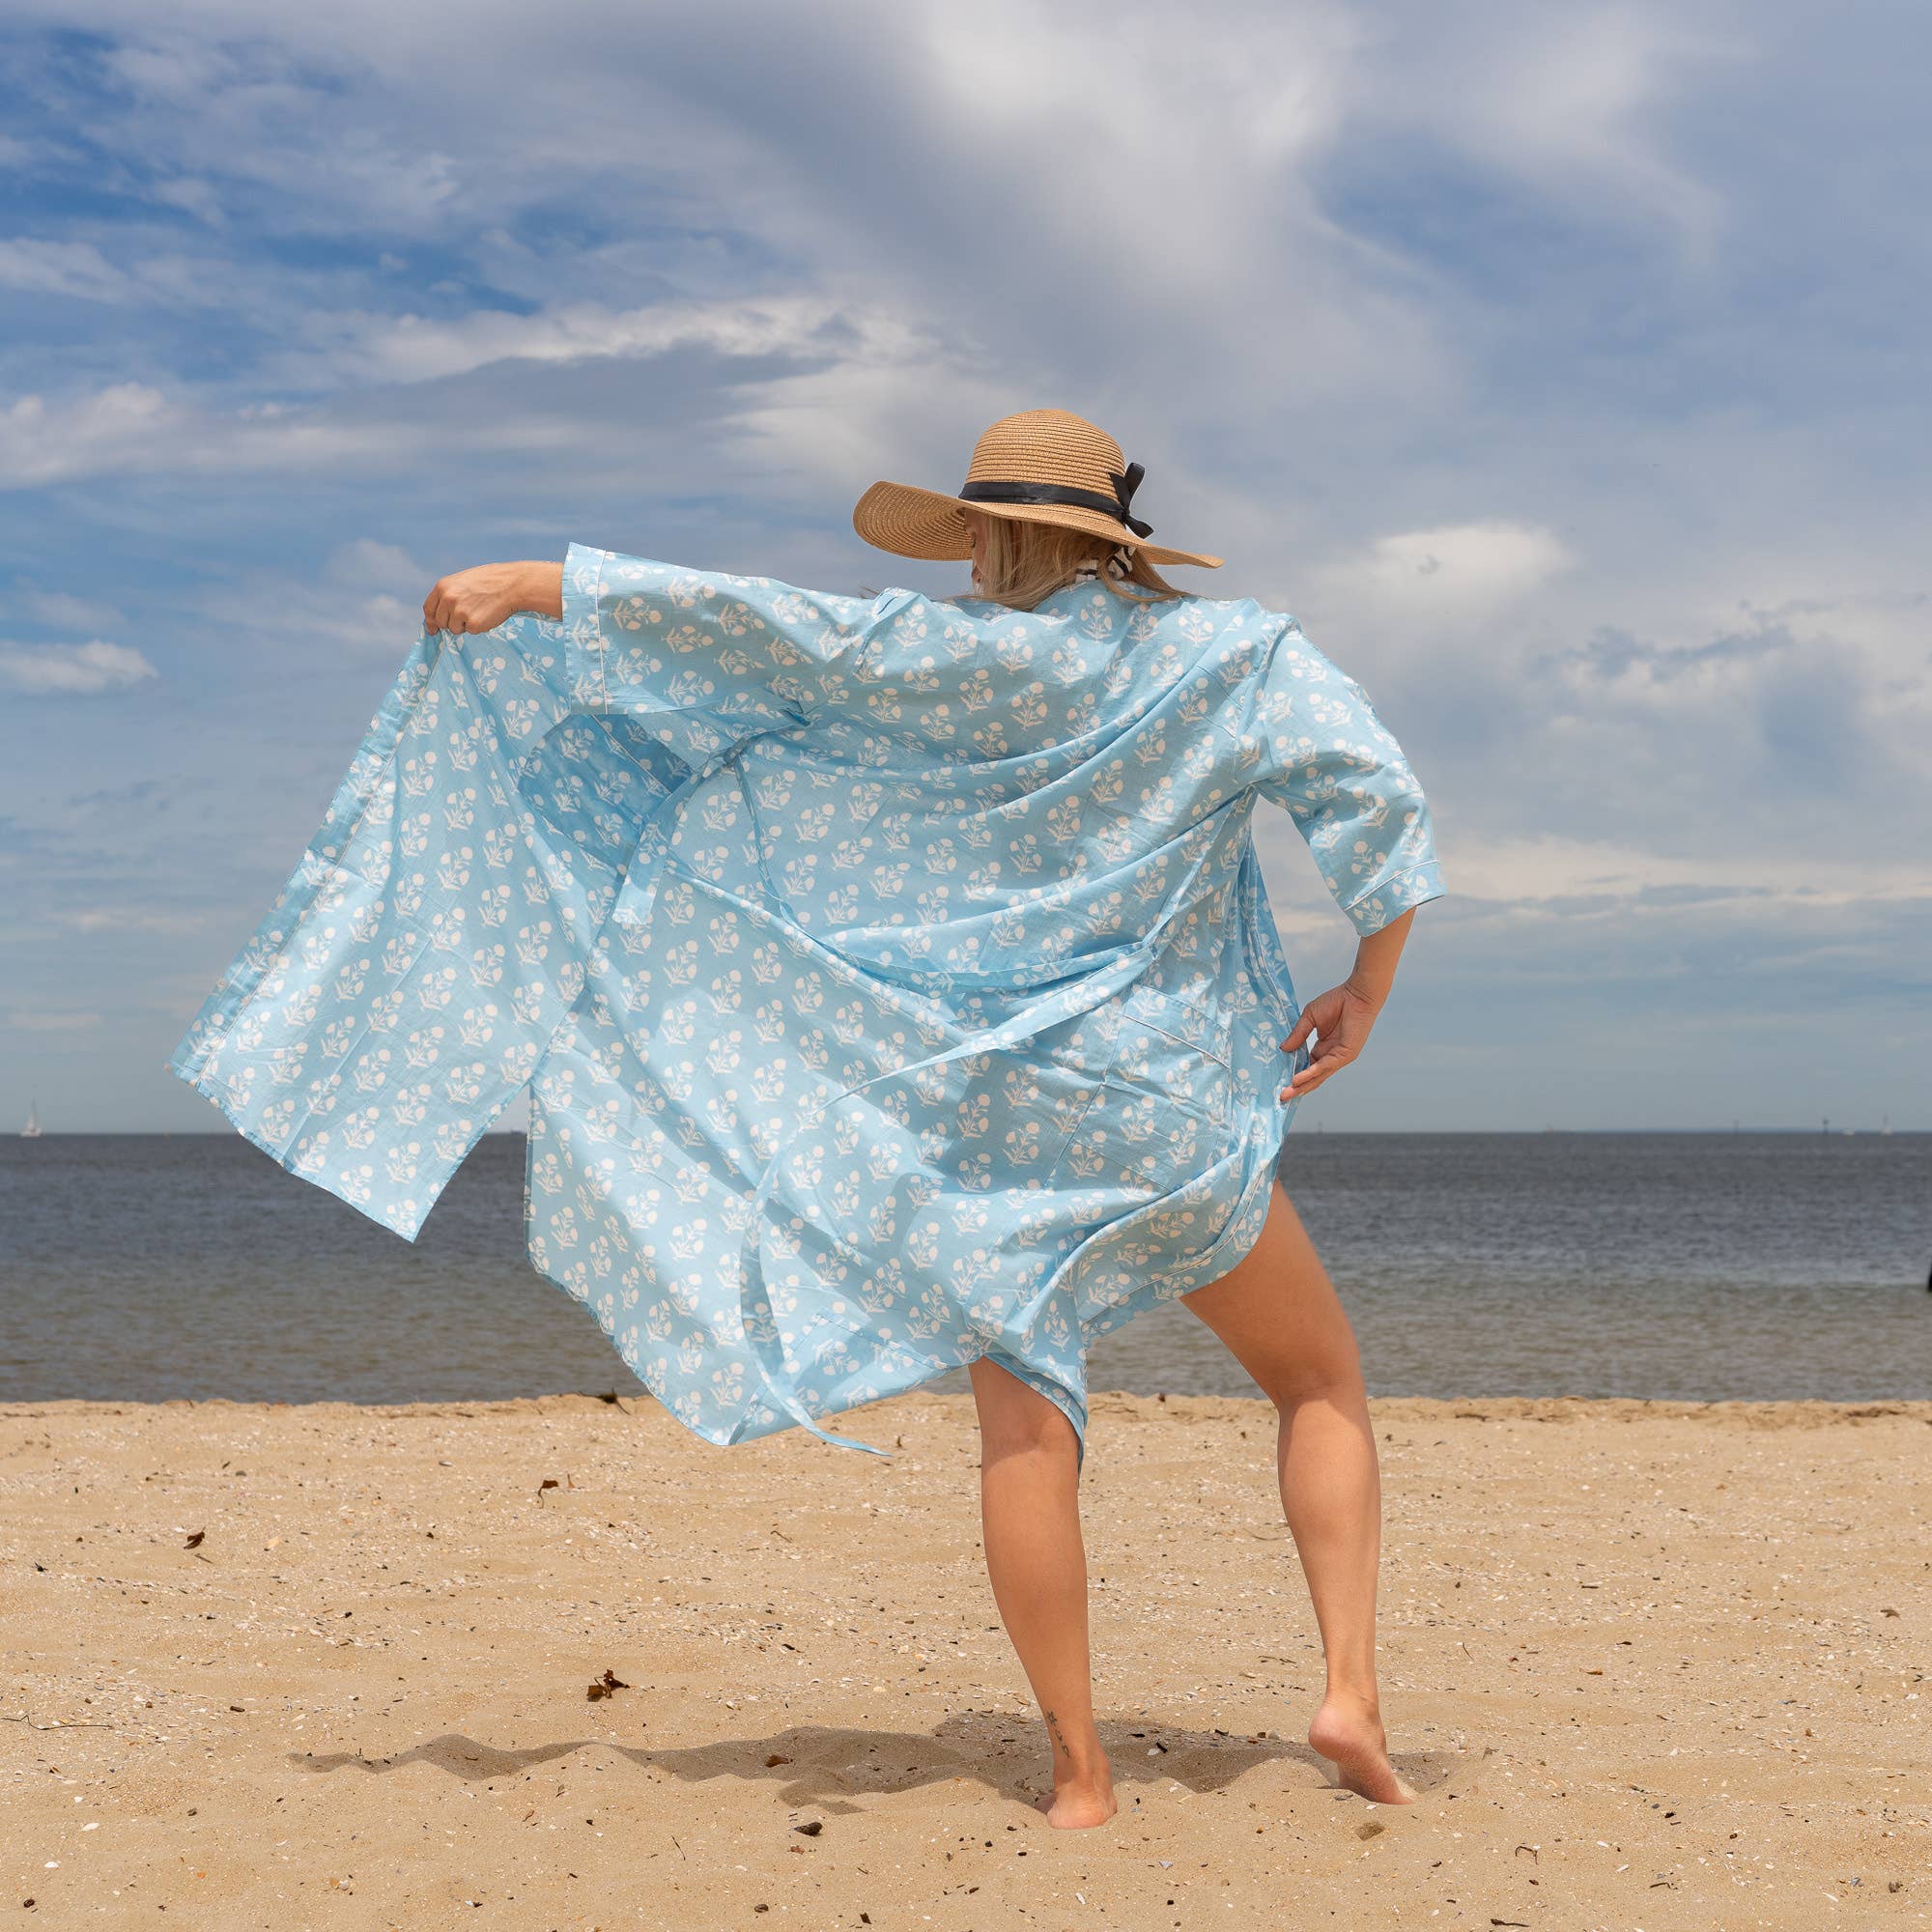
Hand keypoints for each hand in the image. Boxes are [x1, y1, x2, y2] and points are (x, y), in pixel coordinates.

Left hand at [422, 562, 547, 635]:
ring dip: (465, 625)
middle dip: (451, 623)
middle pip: (441, 622)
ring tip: (479, 610)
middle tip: (468, 614)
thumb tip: (440, 614)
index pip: (428, 609)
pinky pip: (471, 631)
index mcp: (443, 587)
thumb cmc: (489, 581)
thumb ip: (449, 594)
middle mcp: (448, 599)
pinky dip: (479, 626)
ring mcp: (459, 612)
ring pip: (454, 629)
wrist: (511, 584)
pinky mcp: (472, 624)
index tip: (433, 629)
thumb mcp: (462, 581)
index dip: (431, 621)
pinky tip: (487, 613)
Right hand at [1278, 982, 1382, 1100]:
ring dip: (1302, 1085)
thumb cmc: (1337, 1001)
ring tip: (1287, 1093)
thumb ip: (1298, 1034)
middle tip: (1282, 1097)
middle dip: (1297, 1087)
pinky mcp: (1346, 1054)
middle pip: (1313, 1076)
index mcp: (1324, 1047)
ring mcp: (1339, 1057)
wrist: (1357, 994)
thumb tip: (1283, 1049)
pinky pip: (1326, 1067)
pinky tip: (1298, 1079)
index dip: (1295, 1073)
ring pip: (1319, 1076)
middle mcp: (1332, 1055)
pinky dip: (1311, 1073)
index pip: (1308, 1065)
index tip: (1280, 1081)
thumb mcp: (1310, 1017)